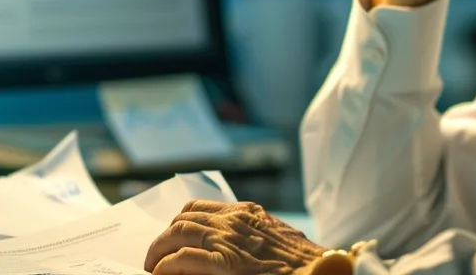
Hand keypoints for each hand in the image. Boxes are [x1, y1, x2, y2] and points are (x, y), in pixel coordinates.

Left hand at [143, 201, 326, 274]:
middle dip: (164, 237)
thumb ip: (252, 238)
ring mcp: (229, 240)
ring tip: (153, 267)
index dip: (179, 223)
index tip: (173, 237)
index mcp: (247, 213)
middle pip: (183, 219)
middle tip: (156, 257)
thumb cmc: (305, 264)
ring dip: (159, 250)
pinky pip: (184, 259)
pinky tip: (161, 274)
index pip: (199, 208)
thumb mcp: (276, 240)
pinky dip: (166, 266)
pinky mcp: (227, 264)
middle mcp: (235, 221)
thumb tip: (235, 250)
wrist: (322, 272)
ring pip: (178, 233)